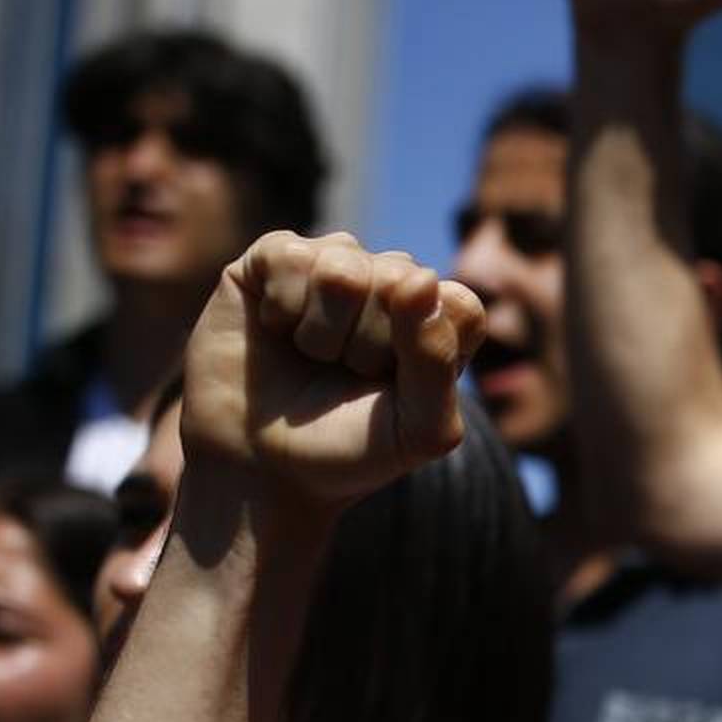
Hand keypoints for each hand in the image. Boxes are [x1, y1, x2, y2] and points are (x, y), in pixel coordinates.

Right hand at [180, 232, 483, 509]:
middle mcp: (391, 282)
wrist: (262, 465)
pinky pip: (290, 257)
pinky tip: (276, 329)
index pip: (459, 305)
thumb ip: (436, 360)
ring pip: (343, 268)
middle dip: (368, 346)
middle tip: (347, 375)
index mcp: (440, 320)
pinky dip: (282, 309)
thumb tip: (422, 278)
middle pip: (399, 281)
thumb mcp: (418, 430)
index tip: (396, 387)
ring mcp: (336, 264)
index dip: (424, 350)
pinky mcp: (277, 258)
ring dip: (323, 333)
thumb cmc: (350, 448)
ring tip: (314, 355)